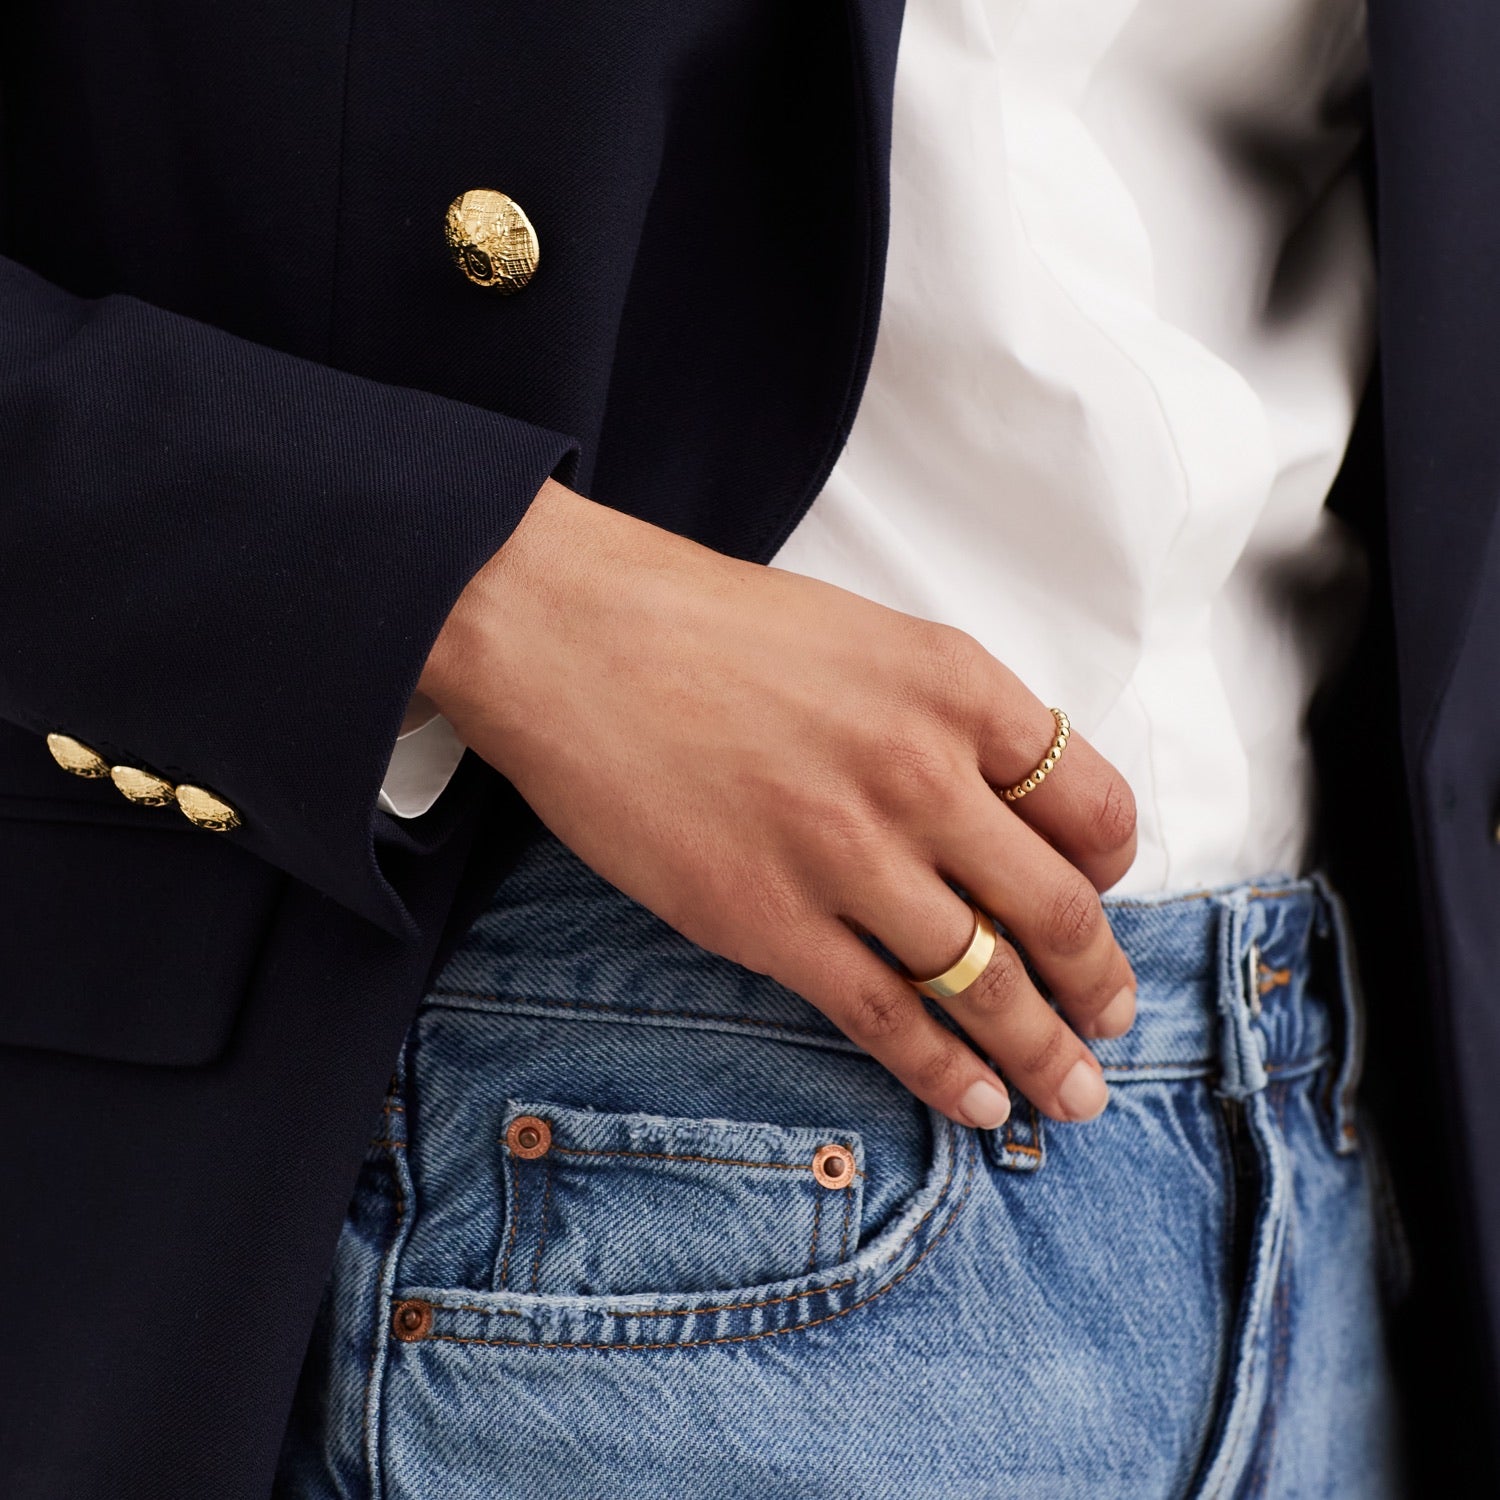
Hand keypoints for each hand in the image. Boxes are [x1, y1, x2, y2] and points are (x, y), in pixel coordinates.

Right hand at [420, 480, 1138, 1128]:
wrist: (571, 635)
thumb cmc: (709, 626)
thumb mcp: (865, 638)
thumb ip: (946, 719)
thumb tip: (1001, 813)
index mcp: (957, 687)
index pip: (1094, 806)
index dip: (1111, 871)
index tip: (1099, 898)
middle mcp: (922, 775)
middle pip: (1058, 910)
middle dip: (1099, 983)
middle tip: (1112, 1023)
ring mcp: (846, 855)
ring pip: (986, 982)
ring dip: (1044, 1051)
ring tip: (1071, 1094)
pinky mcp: (768, 921)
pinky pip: (885, 1017)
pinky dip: (943, 1071)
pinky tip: (977, 1103)